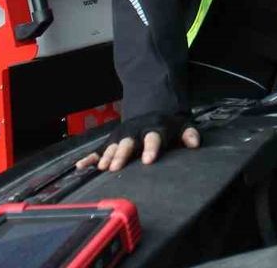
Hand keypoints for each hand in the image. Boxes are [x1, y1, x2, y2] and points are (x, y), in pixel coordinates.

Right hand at [74, 113, 198, 171]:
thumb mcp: (182, 126)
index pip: (153, 138)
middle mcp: (135, 132)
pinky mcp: (112, 141)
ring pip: (113, 146)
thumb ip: (190, 134)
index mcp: (154, 129)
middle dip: (121, 155)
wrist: (151, 108)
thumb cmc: (168, 125)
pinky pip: (99, 150)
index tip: (148, 161)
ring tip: (101, 167)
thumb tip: (195, 143)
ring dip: (107, 156)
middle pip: (128, 143)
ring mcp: (122, 136)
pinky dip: (89, 157)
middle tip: (115, 168)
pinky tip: (81, 166)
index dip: (151, 149)